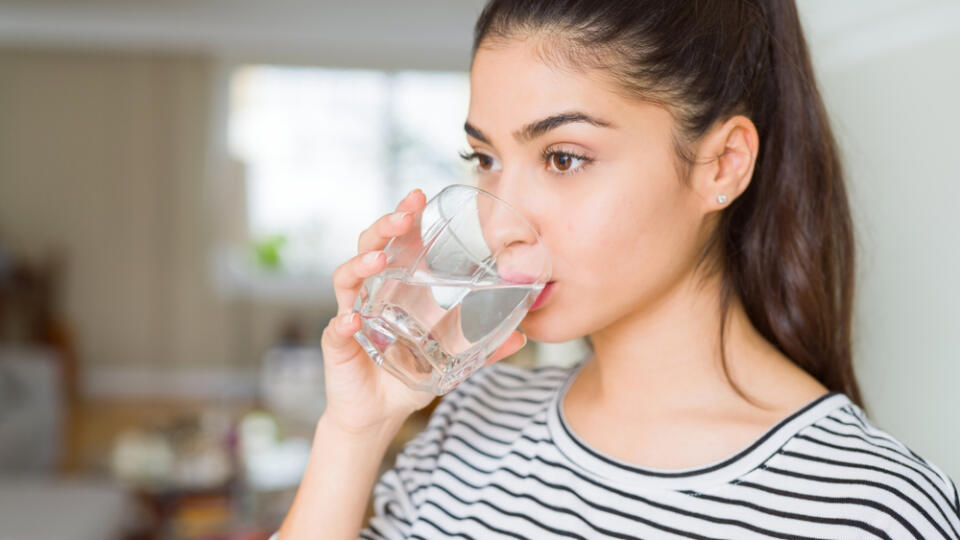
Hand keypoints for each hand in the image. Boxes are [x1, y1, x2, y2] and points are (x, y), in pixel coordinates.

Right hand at [319, 188, 527, 435]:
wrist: (377, 416)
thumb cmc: (407, 377)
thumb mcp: (451, 361)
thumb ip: (484, 348)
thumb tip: (522, 336)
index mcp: (394, 289)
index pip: (396, 244)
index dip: (404, 218)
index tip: (419, 197)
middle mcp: (369, 295)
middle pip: (368, 248)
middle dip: (384, 228)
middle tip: (403, 215)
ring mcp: (351, 317)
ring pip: (346, 280)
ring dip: (361, 265)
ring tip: (379, 260)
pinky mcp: (339, 347)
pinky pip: (336, 330)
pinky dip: (342, 324)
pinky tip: (352, 321)